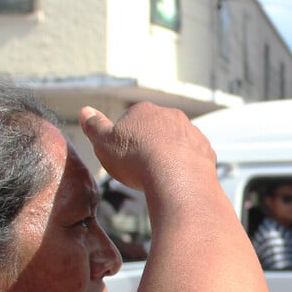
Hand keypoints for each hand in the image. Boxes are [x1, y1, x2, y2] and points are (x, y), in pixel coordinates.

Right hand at [78, 103, 216, 194]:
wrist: (177, 179)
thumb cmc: (136, 160)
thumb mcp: (104, 144)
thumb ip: (94, 127)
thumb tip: (85, 111)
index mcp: (144, 111)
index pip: (131, 120)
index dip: (125, 139)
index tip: (123, 156)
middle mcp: (171, 116)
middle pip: (156, 130)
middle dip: (149, 145)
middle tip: (140, 168)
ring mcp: (192, 132)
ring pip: (177, 142)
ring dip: (169, 155)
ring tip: (159, 177)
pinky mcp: (206, 151)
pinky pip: (193, 157)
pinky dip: (186, 166)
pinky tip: (178, 181)